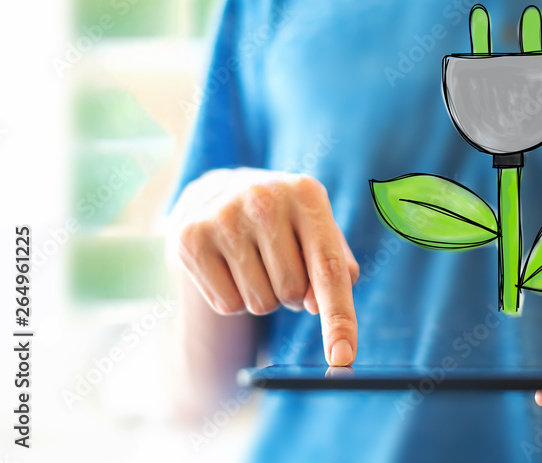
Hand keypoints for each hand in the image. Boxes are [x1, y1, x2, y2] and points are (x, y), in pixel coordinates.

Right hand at [170, 168, 358, 365]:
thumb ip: (338, 268)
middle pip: (292, 291)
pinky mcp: (190, 238)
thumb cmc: (284, 224)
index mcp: (306, 194)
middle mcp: (264, 199)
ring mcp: (222, 216)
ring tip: (255, 263)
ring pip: (260, 303)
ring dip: (264, 297)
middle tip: (280, 265)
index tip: (343, 357)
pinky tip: (229, 267)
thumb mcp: (319, 231)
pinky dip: (234, 298)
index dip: (339, 317)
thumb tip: (317, 306)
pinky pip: (227, 305)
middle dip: (293, 294)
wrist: (220, 196)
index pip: (329, 268)